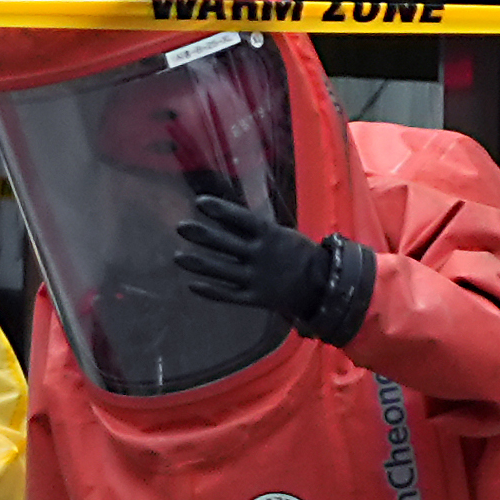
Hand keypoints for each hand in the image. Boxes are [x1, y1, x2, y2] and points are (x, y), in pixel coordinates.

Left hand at [170, 195, 375, 341]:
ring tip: (178, 257)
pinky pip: (229, 295)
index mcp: (270, 235)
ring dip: (199, 264)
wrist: (322, 286)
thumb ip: (256, 229)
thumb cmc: (298, 255)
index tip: (199, 202)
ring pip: (222, 270)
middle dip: (202, 234)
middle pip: (226, 243)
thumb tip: (227, 215)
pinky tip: (192, 285)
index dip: (220, 210)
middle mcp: (261, 255)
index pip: (241, 218)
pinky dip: (211, 291)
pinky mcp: (256, 298)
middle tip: (180, 226)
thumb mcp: (282, 235)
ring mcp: (257, 278)